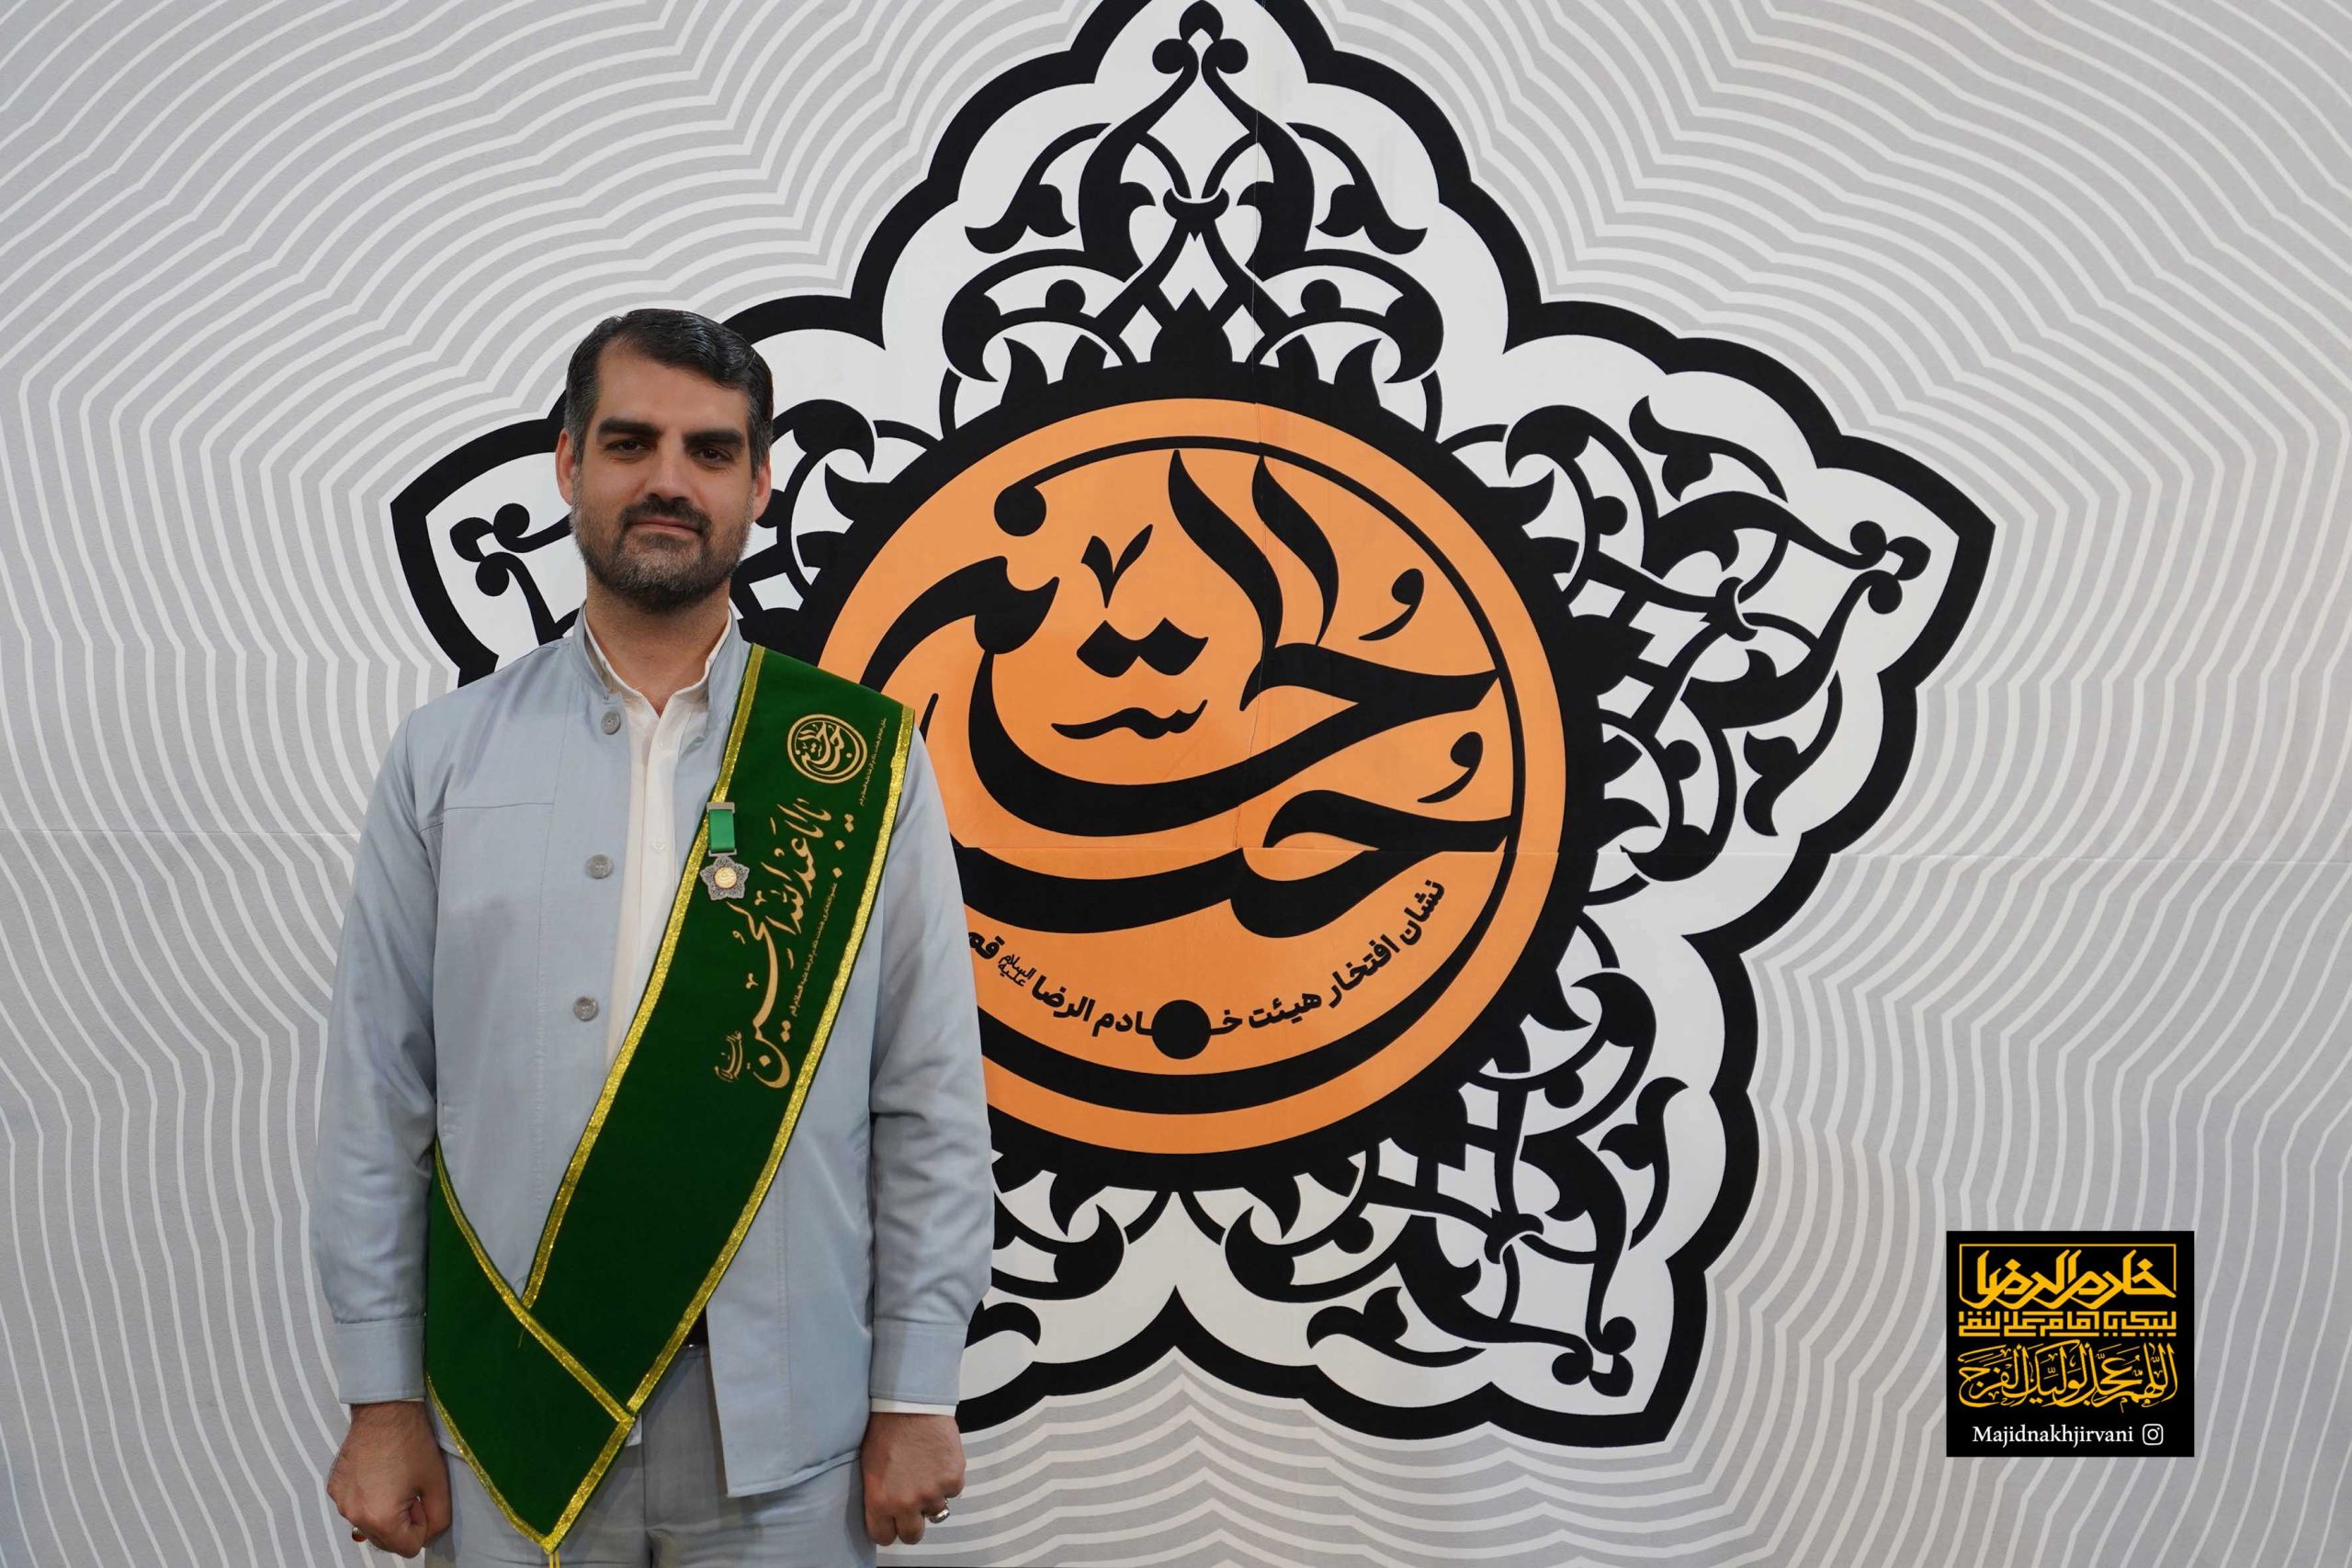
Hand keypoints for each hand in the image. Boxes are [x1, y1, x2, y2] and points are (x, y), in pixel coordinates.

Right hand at [326, 1400, 449, 1557]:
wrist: (384, 1409)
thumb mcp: (437, 1483)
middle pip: (386, 1541)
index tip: (422, 1501)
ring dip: (386, 1512)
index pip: (408, 1548)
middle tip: (412, 1490)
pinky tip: (381, 1474)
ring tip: (397, 1480)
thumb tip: (428, 1533)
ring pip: (370, 1525)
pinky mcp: (335, 1488)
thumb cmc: (411, 1442)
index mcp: (380, 1517)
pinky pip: (357, 1507)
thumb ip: (438, 1519)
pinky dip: (370, 1500)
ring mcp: (341, 1501)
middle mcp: (354, 1514)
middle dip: (403, 1523)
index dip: (422, 1526)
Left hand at [859, 1411, 963, 1545]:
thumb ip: (880, 1497)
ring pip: (936, 1510)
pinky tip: (938, 1460)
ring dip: (932, 1496)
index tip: (892, 1522)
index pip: (884, 1537)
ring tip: (925, 1471)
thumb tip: (888, 1513)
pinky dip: (948, 1479)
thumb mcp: (871, 1470)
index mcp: (880, 1502)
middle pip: (913, 1535)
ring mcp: (932, 1492)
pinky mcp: (953, 1478)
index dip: (889, 1529)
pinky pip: (953, 1490)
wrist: (910, 1404)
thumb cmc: (886, 1430)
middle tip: (913, 1506)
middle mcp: (906, 1503)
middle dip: (913, 1523)